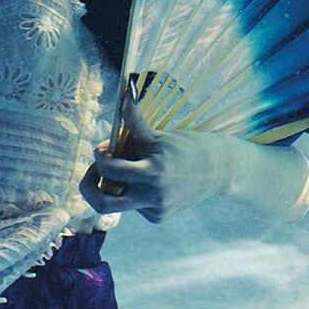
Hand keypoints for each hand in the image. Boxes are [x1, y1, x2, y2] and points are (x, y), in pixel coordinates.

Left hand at [79, 93, 229, 223]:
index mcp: (152, 173)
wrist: (219, 170)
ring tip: (129, 169)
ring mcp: (155, 210)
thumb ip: (135, 122)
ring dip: (114, 185)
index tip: (103, 148)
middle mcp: (153, 196)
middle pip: (102, 204)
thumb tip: (124, 92)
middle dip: (88, 188)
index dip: (99, 157)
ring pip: (118, 200)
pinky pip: (133, 204)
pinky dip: (134, 190)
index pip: (110, 170)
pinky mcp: (158, 217)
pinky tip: (153, 181)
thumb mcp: (158, 135)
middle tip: (90, 174)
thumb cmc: (186, 147)